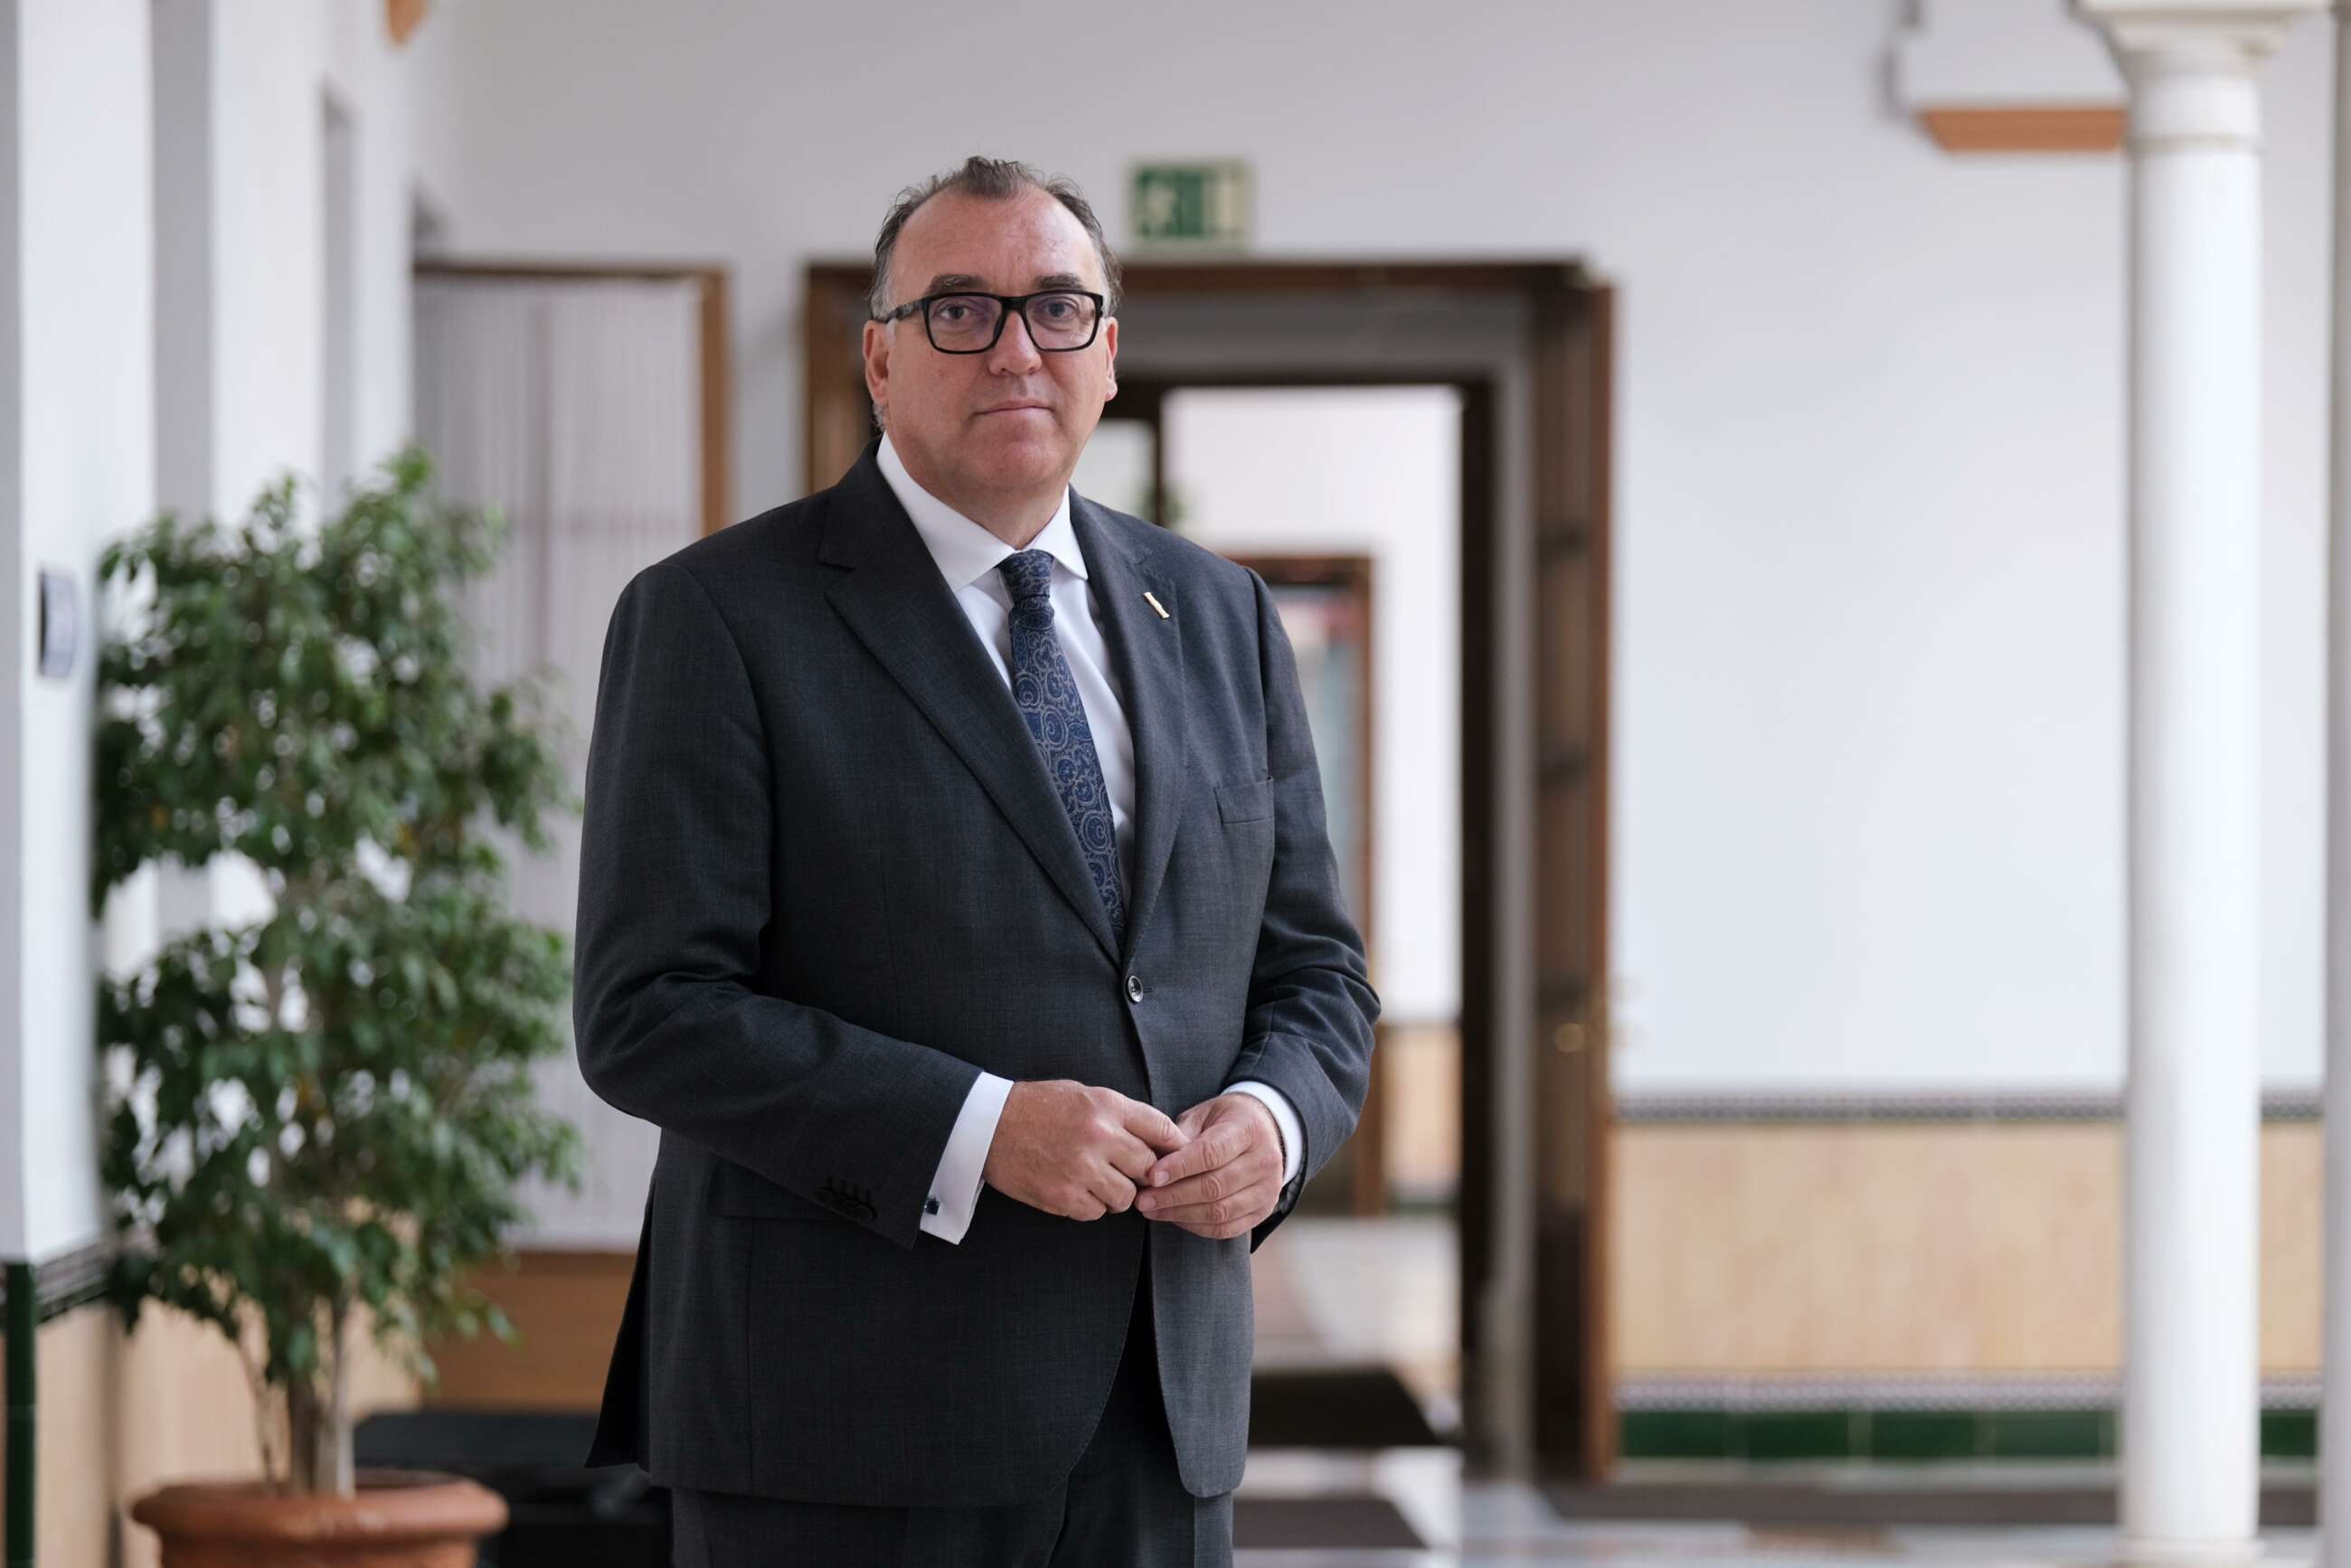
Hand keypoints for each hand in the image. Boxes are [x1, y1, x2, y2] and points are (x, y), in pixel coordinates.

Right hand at [983, 1080, 1190, 1220]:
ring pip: (1125, 1197)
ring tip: (1098, 1182)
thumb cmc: (1039, 1107)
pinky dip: (1091, 1206)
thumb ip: (1122, 1115)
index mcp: (1106, 1106)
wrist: (988, 1124)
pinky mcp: (1062, 1196)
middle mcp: (1098, 1136)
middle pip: (1148, 1168)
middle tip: (1128, 1173)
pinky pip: (1096, 1212)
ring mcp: (1080, 1169)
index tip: (1176, 1158)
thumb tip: (1164, 1141)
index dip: (1174, 1147)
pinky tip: (1076, 1190)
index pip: (1162, 1129)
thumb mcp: (1084, 1095)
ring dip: (1117, 1194)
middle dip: (1142, 1174)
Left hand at [1134, 1093, 1284, 1239]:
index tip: (1151, 1176)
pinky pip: (1227, 1228)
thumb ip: (1181, 1136)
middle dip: (1173, 1196)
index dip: (1179, 1167)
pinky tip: (1175, 1217)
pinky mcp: (1263, 1211)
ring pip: (1220, 1211)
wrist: (1265, 1131)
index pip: (1212, 1153)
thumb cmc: (1225, 1121)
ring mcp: (1268, 1189)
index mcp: (1248, 1129)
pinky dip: (1197, 1227)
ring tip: (1153, 1210)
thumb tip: (1153, 1164)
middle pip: (1215, 1186)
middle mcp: (1264, 1160)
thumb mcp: (1203, 1114)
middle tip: (1143, 1199)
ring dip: (1181, 1214)